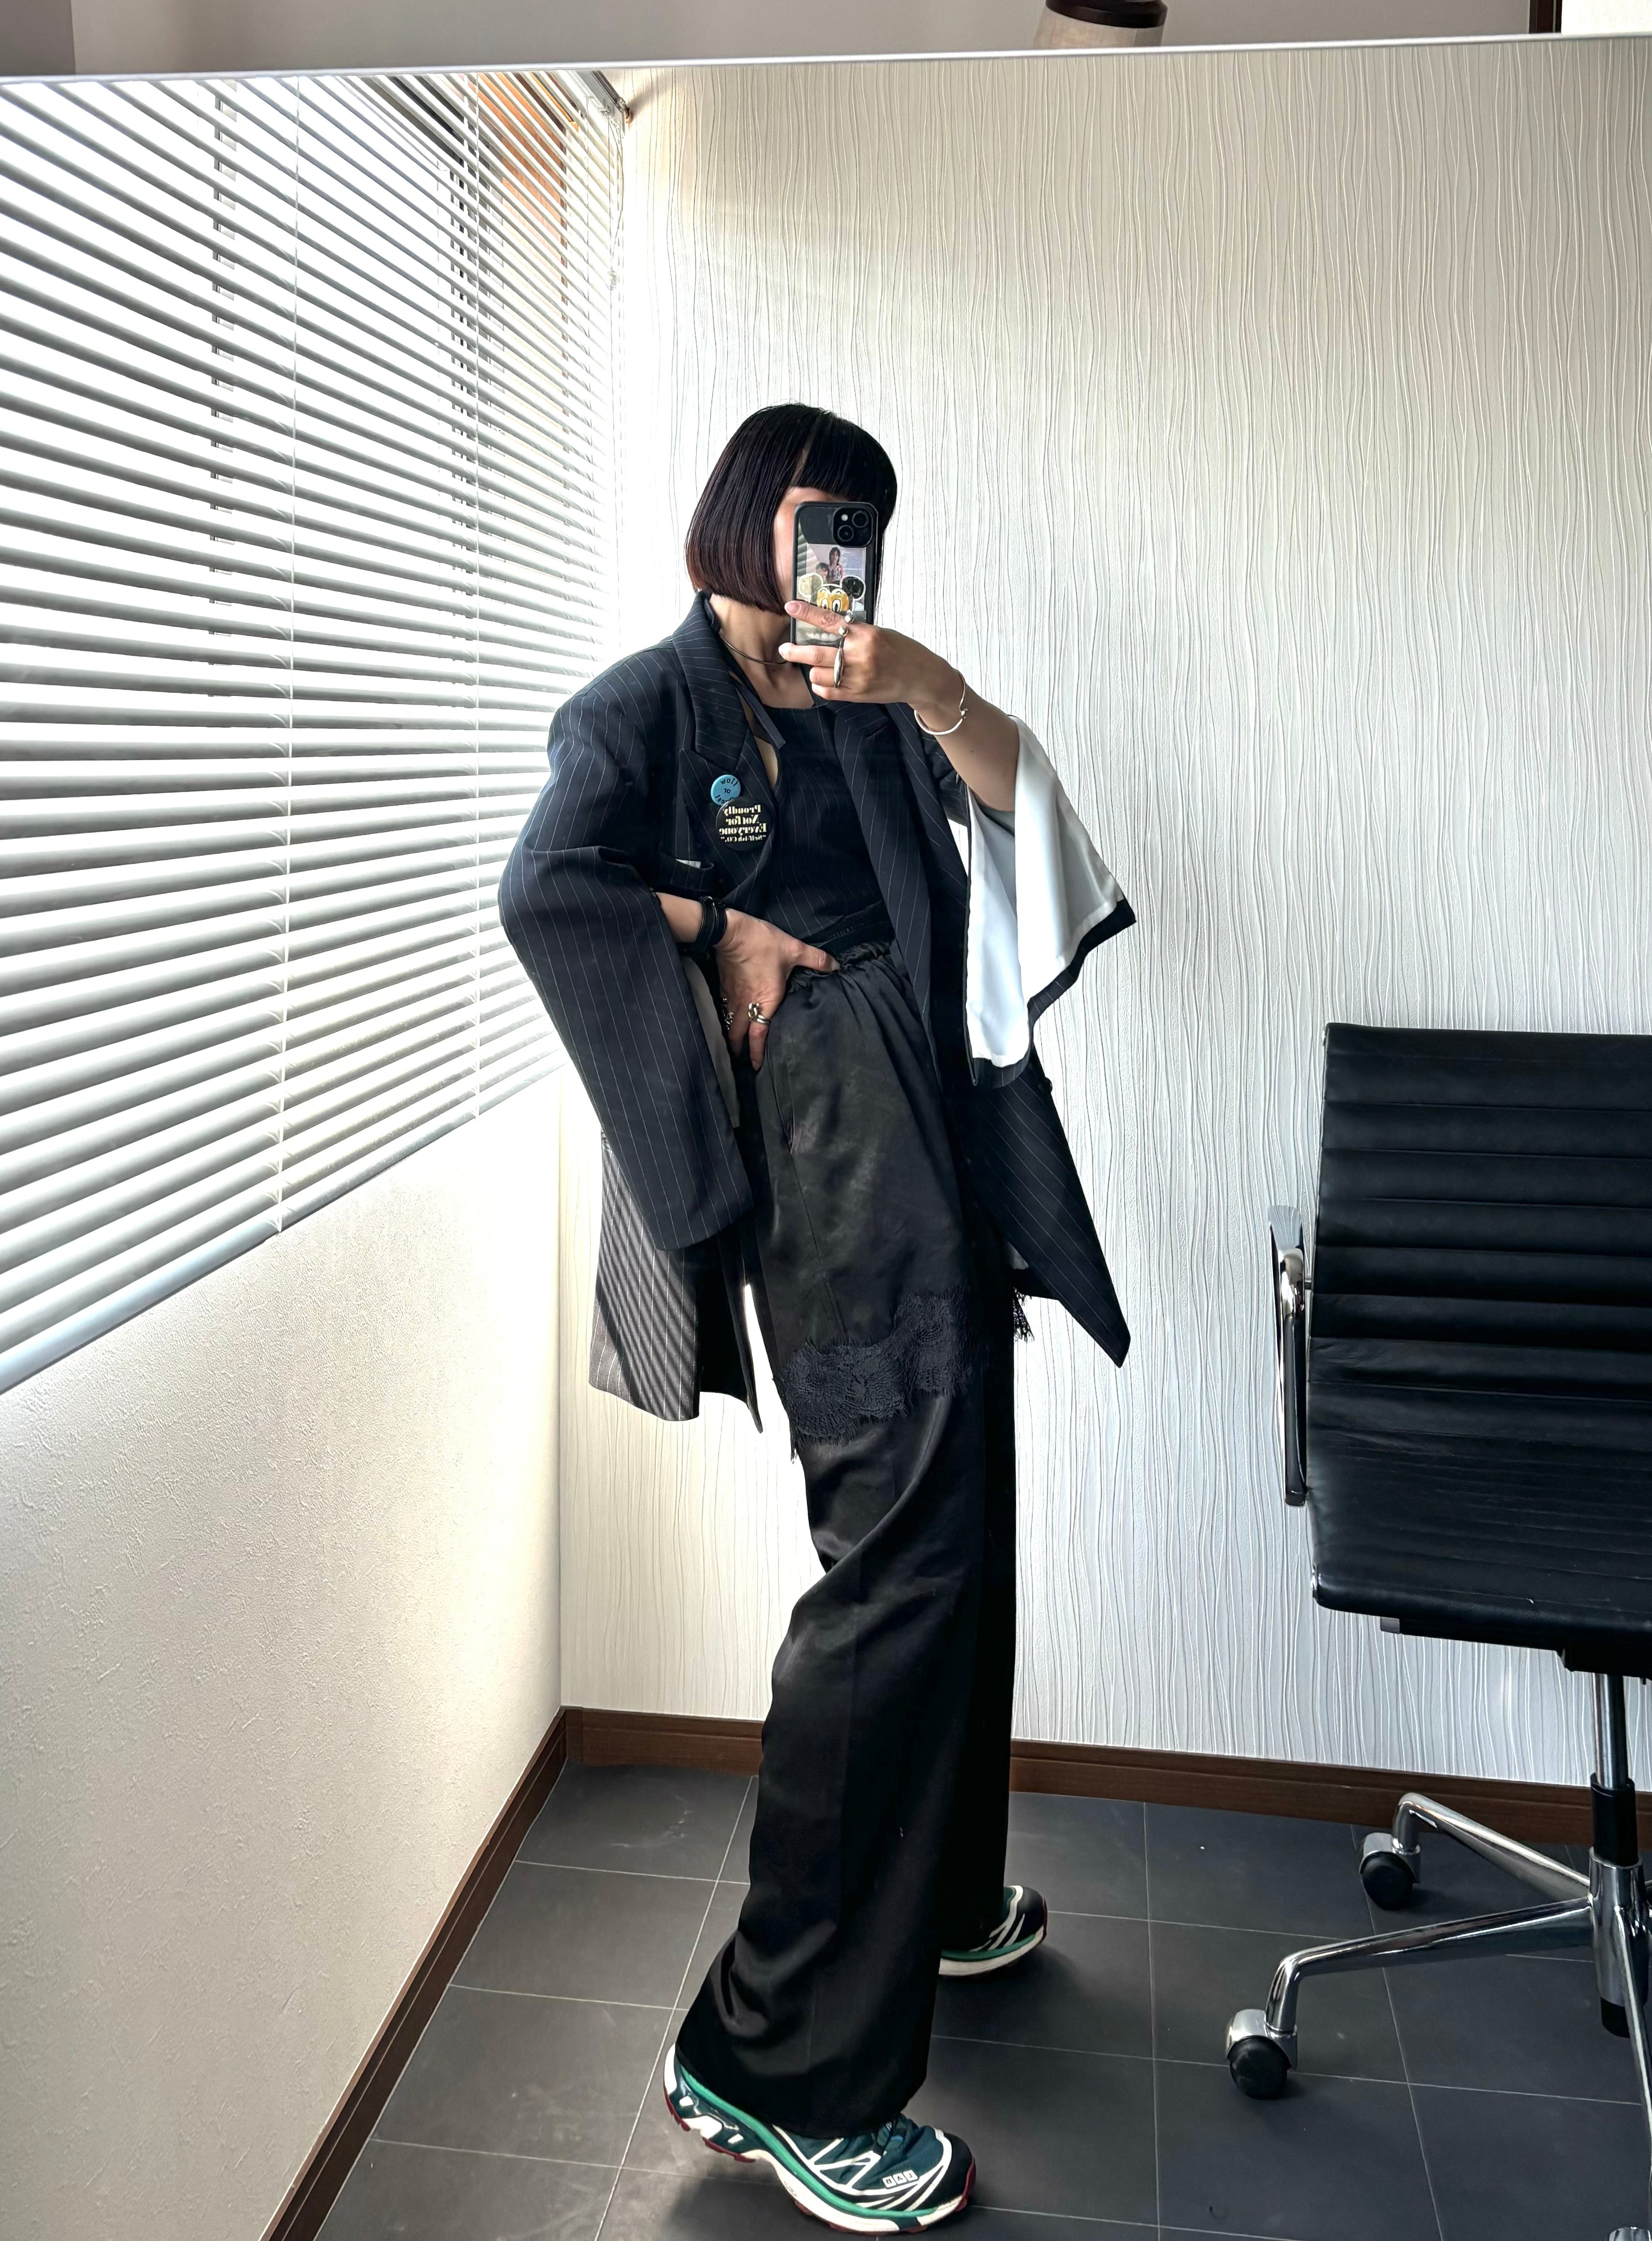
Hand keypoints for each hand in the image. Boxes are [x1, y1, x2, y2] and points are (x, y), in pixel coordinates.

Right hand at [715, 908, 836, 1069]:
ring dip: (732, 1037)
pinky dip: (727, 1019)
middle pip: (739, 1036)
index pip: (759, 1036)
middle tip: (742, 1061)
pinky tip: (730, 1018)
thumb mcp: (794, 949)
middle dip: (739, 1050)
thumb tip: (836, 965)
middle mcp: (747, 1005)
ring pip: (730, 1025)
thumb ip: (816, 959)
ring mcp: (732, 997)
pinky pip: (724, 1010)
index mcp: (765, 1001)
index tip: (757, 1066)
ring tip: (734, 1045)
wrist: (730, 932)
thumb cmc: (762, 943)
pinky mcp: (723, 987)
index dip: (757, 1053)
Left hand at [778, 601, 960, 716]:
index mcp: (866, 634)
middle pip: (817, 653)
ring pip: (819, 674)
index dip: (806, 613)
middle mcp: (860, 655)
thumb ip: (855, 632)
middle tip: (785, 649)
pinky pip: (828, 691)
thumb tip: (828, 628)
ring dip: (813, 670)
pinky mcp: (858, 694)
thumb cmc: (902, 651)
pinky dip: (820, 686)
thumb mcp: (880, 633)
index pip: (829, 620)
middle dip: (795, 651)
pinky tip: (822, 681)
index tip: (790, 607)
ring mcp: (858, 677)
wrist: (921, 677)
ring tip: (815, 667)